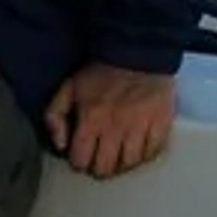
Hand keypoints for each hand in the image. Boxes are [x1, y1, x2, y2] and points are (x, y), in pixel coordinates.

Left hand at [44, 63, 175, 178]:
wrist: (137, 48)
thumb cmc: (101, 70)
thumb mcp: (68, 87)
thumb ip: (54, 116)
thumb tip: (60, 144)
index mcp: (91, 119)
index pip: (81, 160)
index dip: (79, 161)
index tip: (82, 154)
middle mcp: (116, 127)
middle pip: (106, 167)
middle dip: (99, 166)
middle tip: (101, 158)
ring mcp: (140, 126)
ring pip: (130, 163)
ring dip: (122, 163)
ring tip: (120, 155)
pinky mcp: (161, 121)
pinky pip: (153, 151)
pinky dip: (145, 154)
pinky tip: (139, 148)